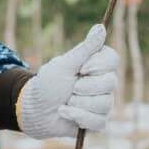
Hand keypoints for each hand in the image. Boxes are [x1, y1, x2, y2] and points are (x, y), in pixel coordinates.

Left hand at [16, 24, 118, 139]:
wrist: (34, 110)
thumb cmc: (48, 84)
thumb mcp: (64, 64)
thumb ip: (85, 48)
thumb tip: (101, 27)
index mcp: (97, 65)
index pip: (113, 59)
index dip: (99, 66)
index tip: (82, 69)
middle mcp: (103, 83)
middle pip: (111, 83)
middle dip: (85, 87)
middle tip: (70, 88)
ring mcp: (102, 103)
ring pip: (105, 104)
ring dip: (79, 104)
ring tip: (65, 103)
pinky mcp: (97, 121)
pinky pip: (100, 122)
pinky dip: (78, 117)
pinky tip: (65, 113)